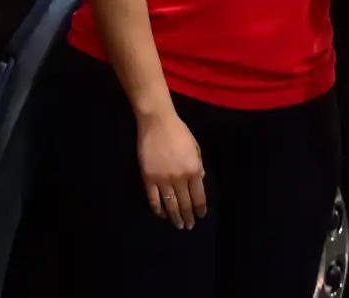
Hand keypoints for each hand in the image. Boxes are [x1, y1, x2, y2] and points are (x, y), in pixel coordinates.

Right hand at [136, 110, 207, 229]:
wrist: (157, 122)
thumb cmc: (179, 132)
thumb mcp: (195, 148)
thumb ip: (198, 166)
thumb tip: (199, 182)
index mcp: (193, 170)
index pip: (199, 197)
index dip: (200, 209)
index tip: (200, 217)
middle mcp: (179, 178)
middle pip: (185, 204)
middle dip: (188, 217)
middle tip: (188, 226)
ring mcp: (162, 180)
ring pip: (170, 205)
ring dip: (175, 217)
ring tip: (178, 225)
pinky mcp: (148, 178)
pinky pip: (153, 199)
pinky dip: (157, 209)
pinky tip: (161, 215)